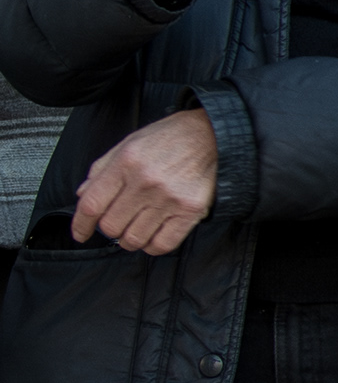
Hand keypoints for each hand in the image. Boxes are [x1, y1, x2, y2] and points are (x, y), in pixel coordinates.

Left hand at [72, 109, 215, 255]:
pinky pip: (163, 244)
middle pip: (111, 226)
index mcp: (126, 163)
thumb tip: (82, 195)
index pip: (91, 205)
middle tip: (118, 222)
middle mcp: (146, 182)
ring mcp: (169, 198)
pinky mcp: (190, 210)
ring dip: (129, 240)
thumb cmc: (169, 138)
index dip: (80, 225)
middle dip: (109, 229)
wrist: (212, 135)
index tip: (80, 234)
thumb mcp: (128, 144)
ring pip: (134, 239)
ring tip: (135, 230)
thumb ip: (102, 169)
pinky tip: (152, 236)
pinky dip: (152, 247)